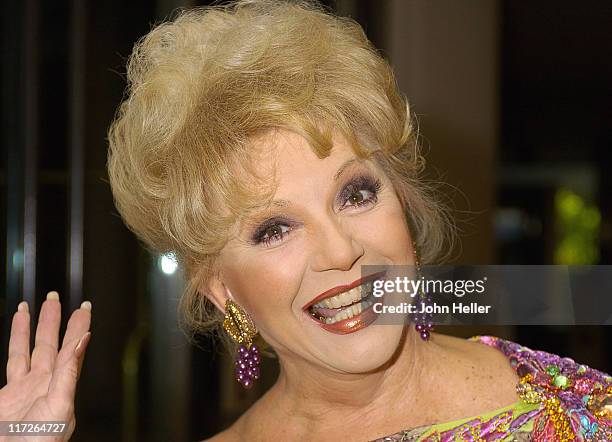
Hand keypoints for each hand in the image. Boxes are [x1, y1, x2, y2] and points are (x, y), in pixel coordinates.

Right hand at [0, 292, 91, 440]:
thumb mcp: (60, 407)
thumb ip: (70, 373)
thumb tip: (85, 341)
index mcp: (63, 386)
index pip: (74, 349)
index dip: (79, 327)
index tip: (84, 307)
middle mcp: (46, 384)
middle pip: (51, 344)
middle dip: (54, 321)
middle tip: (55, 297)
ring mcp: (26, 389)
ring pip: (29, 350)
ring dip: (30, 328)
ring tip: (30, 306)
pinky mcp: (8, 396)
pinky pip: (13, 362)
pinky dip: (15, 343)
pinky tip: (16, 329)